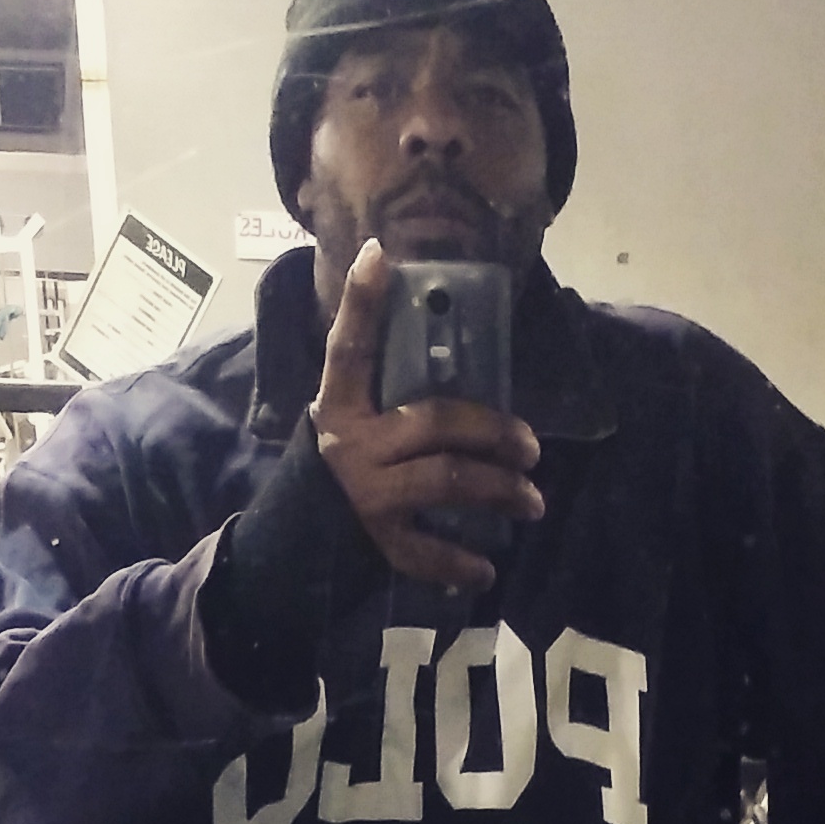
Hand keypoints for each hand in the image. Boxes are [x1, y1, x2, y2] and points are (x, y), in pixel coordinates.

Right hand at [309, 238, 544, 589]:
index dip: (361, 302)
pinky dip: (461, 564)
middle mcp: (350, 444)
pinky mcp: (375, 539)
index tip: (378, 253)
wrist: (292, 546)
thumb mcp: (353, 425)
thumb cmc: (341, 473)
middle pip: (436, 422)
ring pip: (448, 480)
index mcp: (340, 406)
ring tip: (532, 502)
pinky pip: (429, 550)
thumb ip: (390, 399)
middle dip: (495, 432)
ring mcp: (364, 493)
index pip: (349, 347)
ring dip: (500, 490)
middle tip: (531, 450)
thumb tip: (464, 369)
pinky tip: (486, 570)